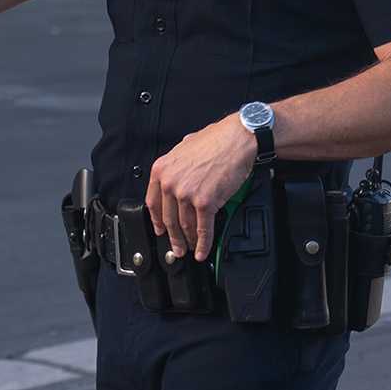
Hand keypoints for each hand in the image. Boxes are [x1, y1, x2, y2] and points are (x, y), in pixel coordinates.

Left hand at [147, 116, 257, 261]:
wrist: (237, 140)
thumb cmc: (217, 140)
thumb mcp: (185, 146)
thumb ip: (178, 163)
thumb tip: (178, 172)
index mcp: (162, 169)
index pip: (153, 203)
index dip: (157, 220)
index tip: (160, 229)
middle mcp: (170, 183)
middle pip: (168, 219)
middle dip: (173, 237)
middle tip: (176, 247)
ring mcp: (187, 194)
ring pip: (185, 226)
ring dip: (188, 241)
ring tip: (191, 249)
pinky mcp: (205, 202)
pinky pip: (203, 228)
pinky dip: (203, 243)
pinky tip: (203, 250)